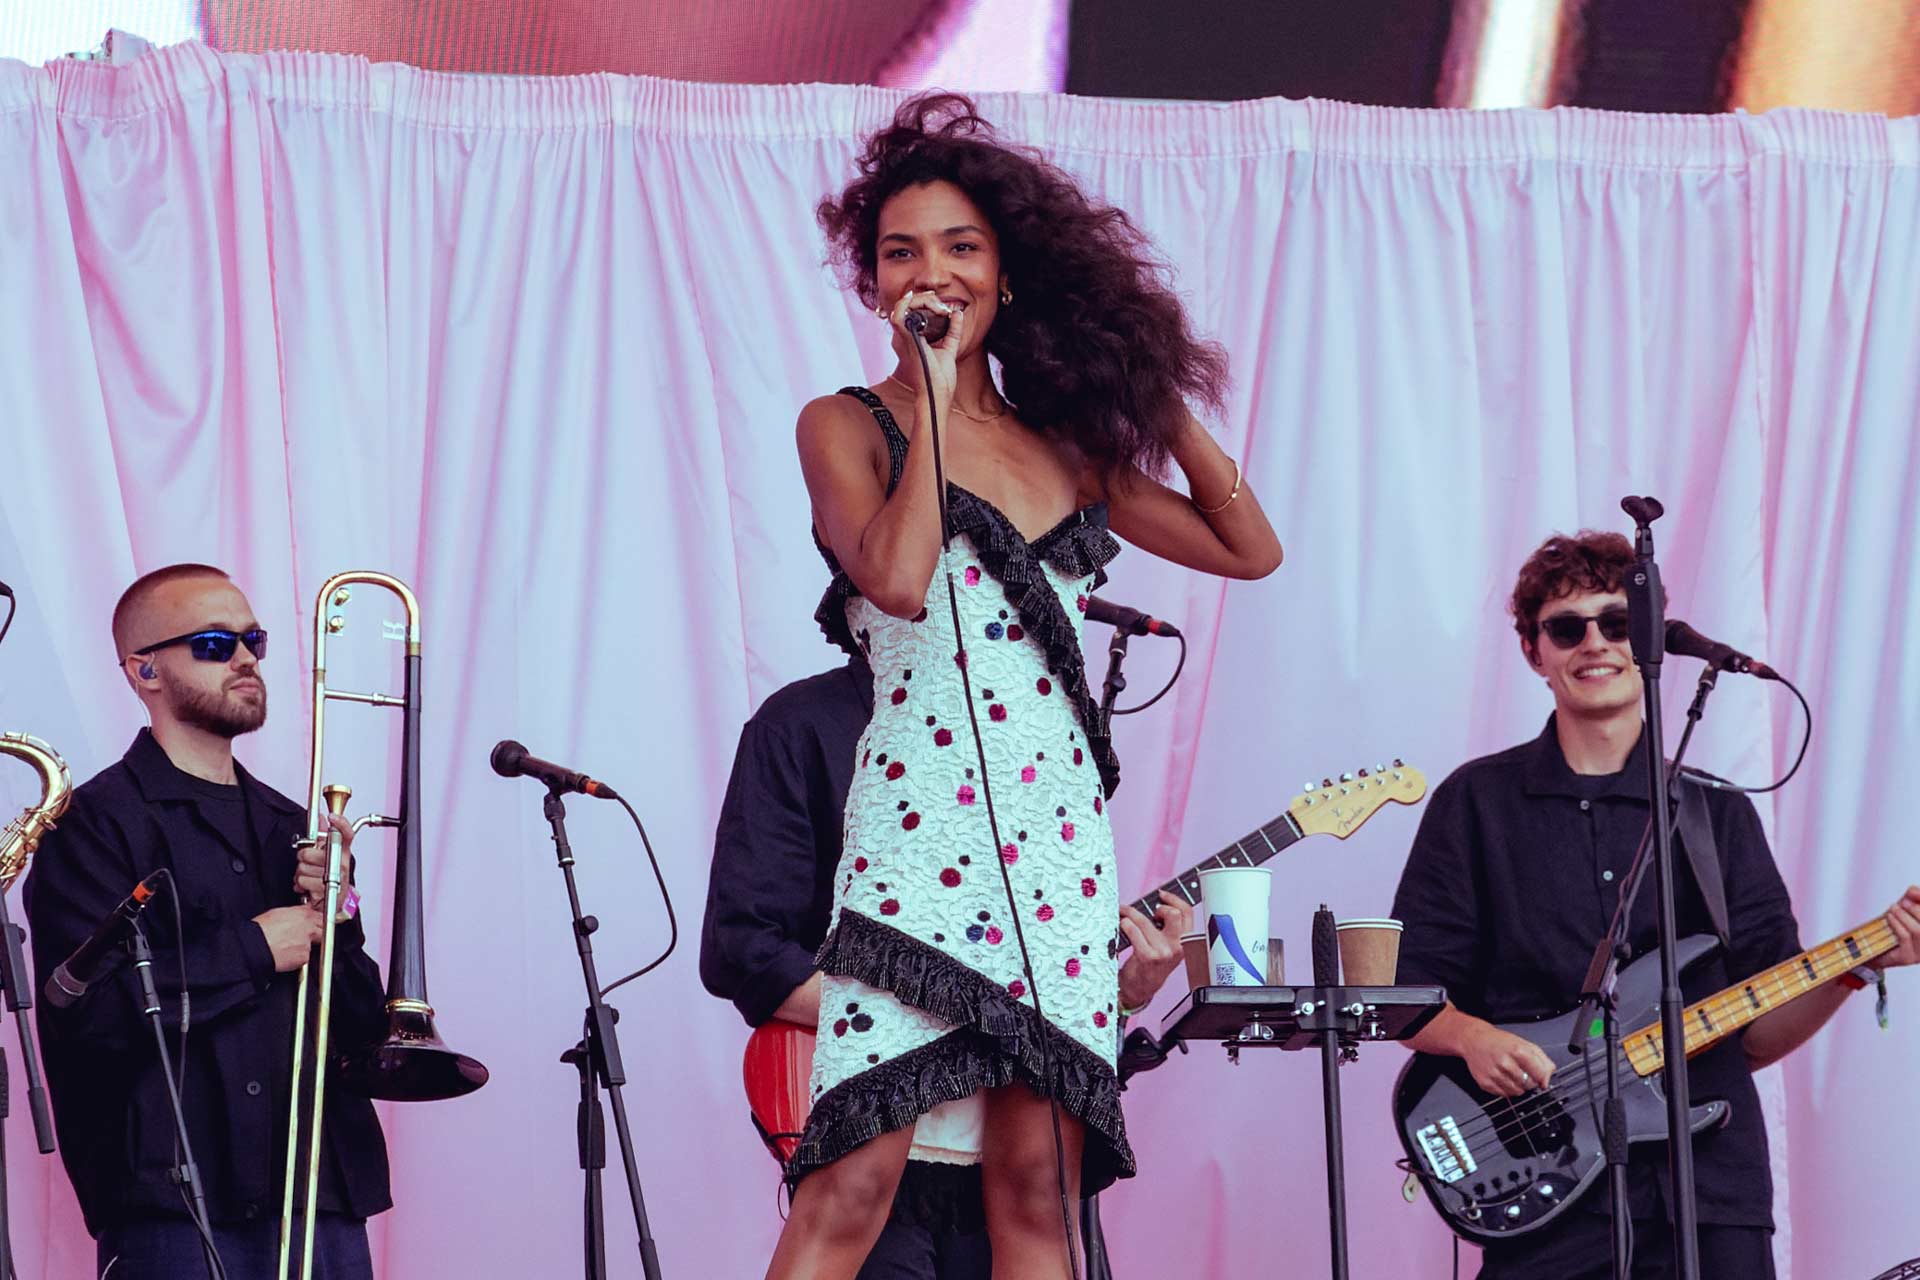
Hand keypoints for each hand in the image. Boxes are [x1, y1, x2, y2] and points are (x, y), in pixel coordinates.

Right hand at [253, 905, 323, 972]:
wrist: (254, 946)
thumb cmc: (261, 930)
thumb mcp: (279, 913)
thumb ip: (296, 913)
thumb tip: (301, 913)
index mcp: (303, 915)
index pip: (320, 917)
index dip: (317, 922)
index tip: (314, 925)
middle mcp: (308, 928)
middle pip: (322, 930)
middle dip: (316, 934)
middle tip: (301, 937)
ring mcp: (307, 943)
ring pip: (312, 946)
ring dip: (303, 947)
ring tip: (287, 947)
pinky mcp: (304, 957)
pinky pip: (304, 958)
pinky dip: (296, 958)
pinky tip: (285, 955)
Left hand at [294, 815, 356, 921]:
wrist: (333, 901)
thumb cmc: (329, 877)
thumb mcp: (327, 854)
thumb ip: (323, 835)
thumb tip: (322, 818)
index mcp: (342, 852)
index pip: (347, 835)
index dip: (341, 824)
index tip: (332, 817)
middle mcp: (341, 863)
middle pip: (311, 853)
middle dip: (303, 859)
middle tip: (309, 863)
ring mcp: (335, 877)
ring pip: (304, 868)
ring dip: (301, 873)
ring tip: (309, 876)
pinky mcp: (326, 890)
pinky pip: (303, 881)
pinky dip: (300, 884)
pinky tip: (308, 885)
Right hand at [886, 289, 964, 414]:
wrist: (938, 394)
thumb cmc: (940, 378)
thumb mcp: (948, 348)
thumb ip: (952, 331)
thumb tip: (957, 313)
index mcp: (911, 338)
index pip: (912, 311)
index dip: (927, 303)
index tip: (946, 310)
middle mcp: (903, 336)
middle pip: (907, 305)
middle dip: (927, 299)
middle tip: (945, 308)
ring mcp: (902, 337)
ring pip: (903, 305)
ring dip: (923, 300)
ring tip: (940, 308)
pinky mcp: (905, 340)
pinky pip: (899, 315)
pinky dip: (908, 304)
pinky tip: (928, 304)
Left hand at [1117, 891, 1194, 1011]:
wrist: (1140, 988)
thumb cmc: (1151, 963)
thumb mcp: (1168, 945)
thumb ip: (1168, 928)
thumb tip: (1158, 903)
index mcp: (1186, 942)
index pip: (1187, 912)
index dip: (1173, 899)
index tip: (1161, 895)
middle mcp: (1178, 947)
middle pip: (1173, 913)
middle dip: (1158, 908)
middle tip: (1149, 913)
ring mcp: (1164, 952)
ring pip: (1145, 920)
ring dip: (1130, 913)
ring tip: (1124, 914)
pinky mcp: (1148, 956)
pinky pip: (1133, 930)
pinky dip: (1125, 924)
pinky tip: (1122, 925)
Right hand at [1461, 1023, 1556, 1097]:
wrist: (1474, 1040)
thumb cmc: (1500, 1042)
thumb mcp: (1525, 1044)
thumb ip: (1542, 1060)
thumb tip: (1547, 1079)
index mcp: (1518, 1051)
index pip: (1540, 1074)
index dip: (1542, 1077)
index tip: (1540, 1077)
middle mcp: (1505, 1063)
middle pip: (1529, 1085)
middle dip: (1530, 1082)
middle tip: (1523, 1073)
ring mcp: (1494, 1074)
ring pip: (1517, 1092)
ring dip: (1519, 1087)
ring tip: (1512, 1075)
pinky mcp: (1485, 1083)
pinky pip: (1504, 1095)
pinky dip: (1506, 1089)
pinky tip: (1503, 1078)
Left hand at [1870, 885, 1919, 969]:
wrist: (1873, 948)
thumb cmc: (1895, 926)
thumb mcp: (1906, 909)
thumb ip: (1912, 898)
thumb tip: (1912, 890)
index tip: (1913, 892)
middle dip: (1916, 910)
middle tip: (1902, 902)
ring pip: (1918, 931)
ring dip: (1904, 916)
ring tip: (1893, 908)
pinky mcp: (1908, 958)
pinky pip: (1905, 938)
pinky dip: (1897, 924)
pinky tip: (1889, 916)